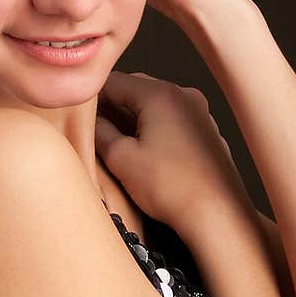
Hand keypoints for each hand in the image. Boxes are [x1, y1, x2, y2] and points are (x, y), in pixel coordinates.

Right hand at [94, 69, 254, 233]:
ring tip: (117, 143)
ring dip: (134, 119)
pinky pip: (174, 121)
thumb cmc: (172, 188)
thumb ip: (100, 132)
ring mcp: (200, 113)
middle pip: (136, 90)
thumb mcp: (121, 159)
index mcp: (161, 94)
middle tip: (94, 129)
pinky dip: (156, 129)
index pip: (114, 81)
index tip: (77, 113)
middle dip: (113, 107)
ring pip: (156, 106)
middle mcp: (185, 96)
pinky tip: (146, 153)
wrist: (218, 215)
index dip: (91, 97)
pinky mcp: (208, 133)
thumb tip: (91, 122)